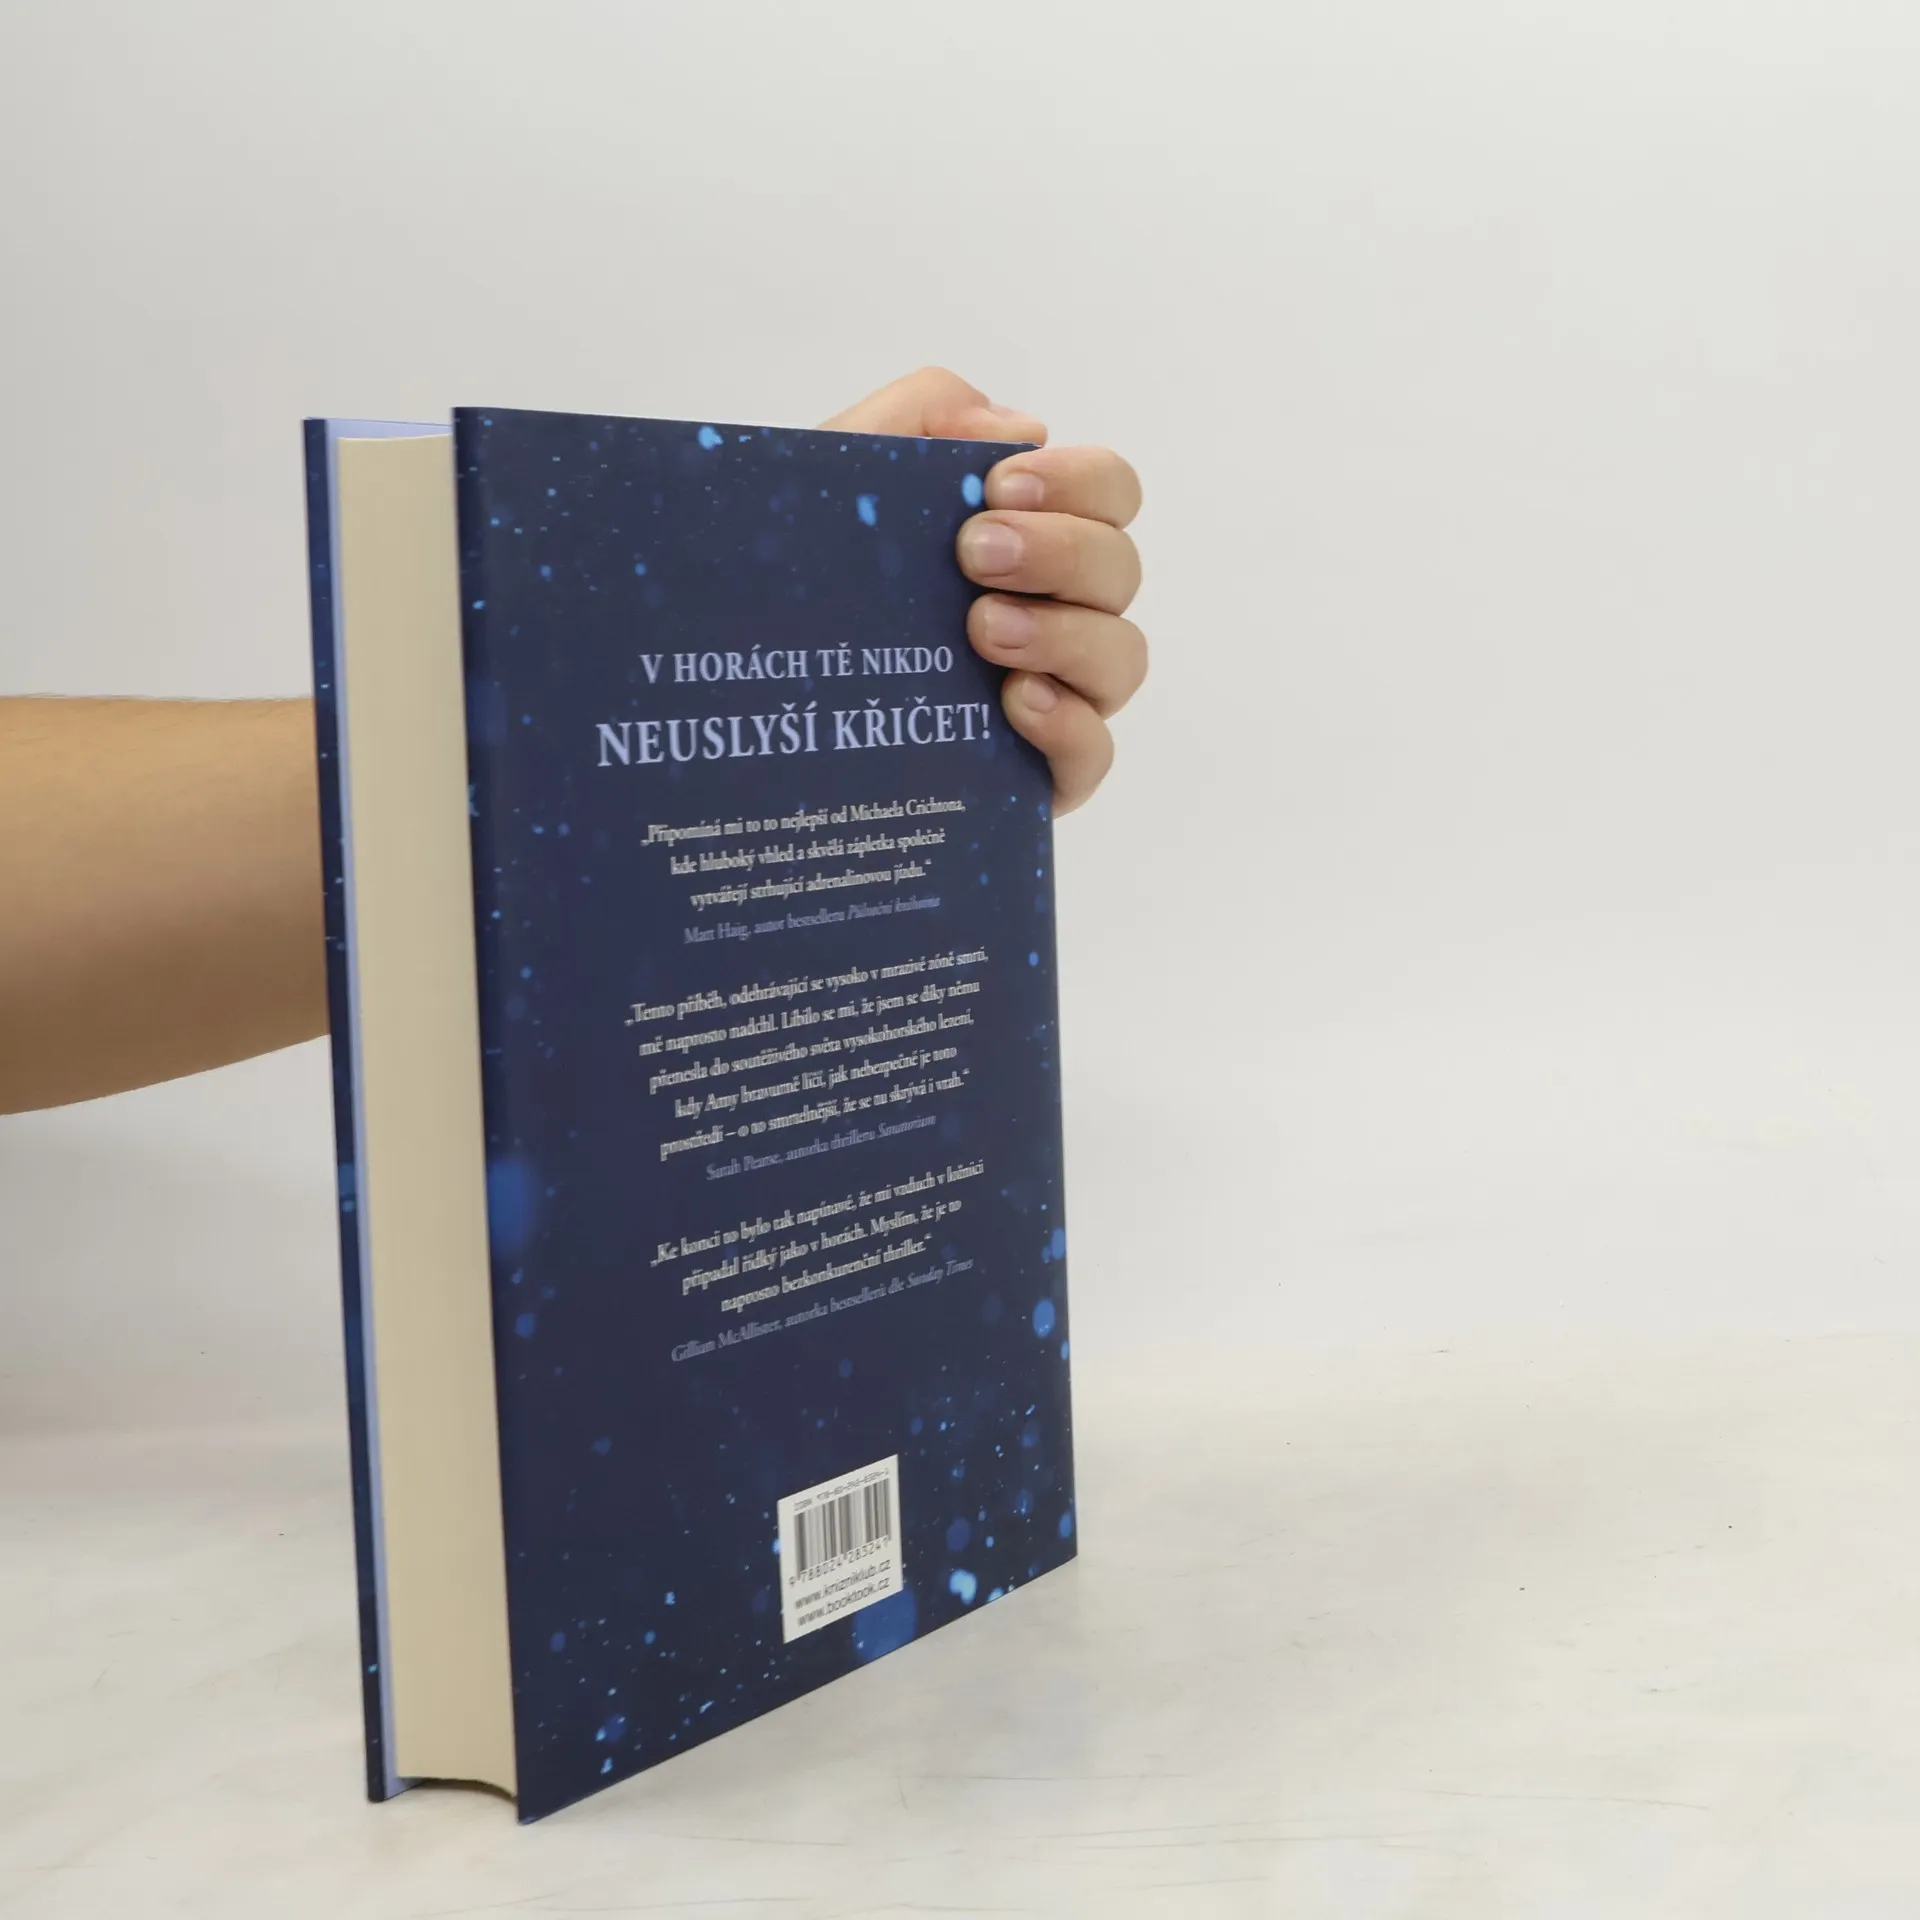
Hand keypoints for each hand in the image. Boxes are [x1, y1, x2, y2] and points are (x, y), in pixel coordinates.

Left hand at [821, 368, 1145, 815]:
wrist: (736, 677)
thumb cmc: (798, 566)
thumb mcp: (840, 468)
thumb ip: (919, 414)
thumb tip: (1023, 429)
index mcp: (1029, 532)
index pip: (1108, 493)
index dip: (1079, 482)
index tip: (1000, 488)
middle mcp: (1056, 610)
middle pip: (1120, 571)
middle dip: (1061, 552)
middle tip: (976, 555)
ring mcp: (1052, 694)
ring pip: (1121, 660)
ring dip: (1065, 634)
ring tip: (983, 630)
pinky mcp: (1032, 774)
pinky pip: (1093, 754)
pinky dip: (1070, 725)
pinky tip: (1015, 704)